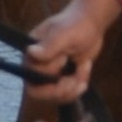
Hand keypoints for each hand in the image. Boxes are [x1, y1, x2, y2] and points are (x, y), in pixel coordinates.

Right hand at [21, 0, 121, 114]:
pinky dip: (79, 86)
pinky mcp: (62, 78)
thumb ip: (48, 46)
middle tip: (76, 80)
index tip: (64, 59)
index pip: (30, 78)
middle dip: (60, 90)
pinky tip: (85, 69)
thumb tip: (30, 53)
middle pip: (41, 93)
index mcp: (32, 53)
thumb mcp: (64, 34)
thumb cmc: (76, 24)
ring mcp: (50, 74)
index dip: (48, 76)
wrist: (91, 24)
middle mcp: (38, 66)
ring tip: (84, 71)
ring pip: (55, 96)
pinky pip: (67, 94)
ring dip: (73, 89)